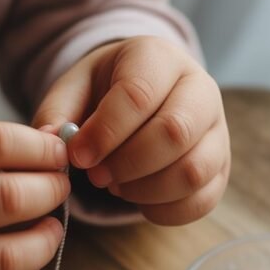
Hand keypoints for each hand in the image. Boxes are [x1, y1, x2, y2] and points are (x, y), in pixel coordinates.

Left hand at [33, 37, 229, 225]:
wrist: (144, 96)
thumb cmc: (106, 92)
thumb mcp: (75, 89)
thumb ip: (56, 112)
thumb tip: (49, 141)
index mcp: (160, 58)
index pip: (139, 95)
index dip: (105, 132)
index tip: (77, 155)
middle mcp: (200, 89)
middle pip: (175, 133)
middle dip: (127, 164)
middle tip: (96, 176)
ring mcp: (217, 131)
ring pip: (193, 171)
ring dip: (146, 190)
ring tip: (117, 185)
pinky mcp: (221, 168)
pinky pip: (202, 200)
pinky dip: (165, 211)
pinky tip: (139, 200)